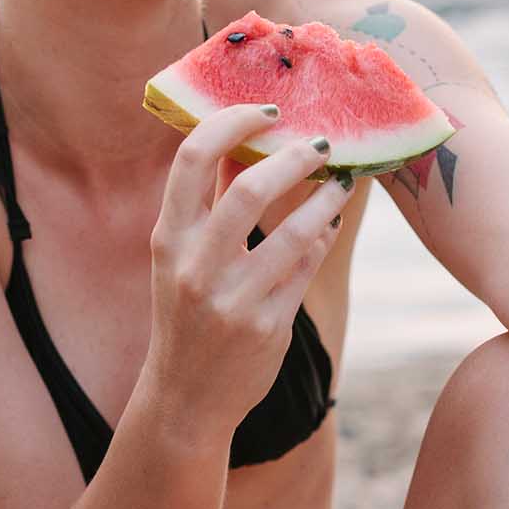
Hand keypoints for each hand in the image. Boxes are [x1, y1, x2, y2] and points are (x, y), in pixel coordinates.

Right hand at [145, 104, 353, 436]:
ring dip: (325, 199)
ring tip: (340, 182)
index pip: (191, 159)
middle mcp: (195, 267)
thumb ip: (209, 202)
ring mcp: (232, 301)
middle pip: (249, 189)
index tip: (266, 111)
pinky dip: (323, 238)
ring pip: (295, 232)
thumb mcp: (182, 258)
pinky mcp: (267, 327)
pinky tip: (328, 225)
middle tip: (320, 143)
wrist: (187, 396)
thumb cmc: (187, 313)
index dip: (231, 122)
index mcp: (169, 239)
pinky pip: (308, 267)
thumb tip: (242, 140)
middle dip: (294, 157)